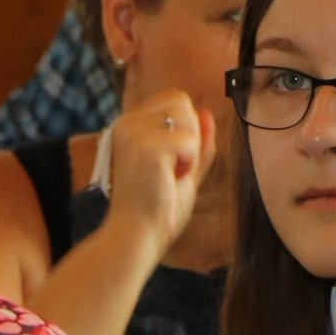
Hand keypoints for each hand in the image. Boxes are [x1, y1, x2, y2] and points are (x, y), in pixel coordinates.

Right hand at [100, 88, 212, 256]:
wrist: (137, 235)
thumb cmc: (157, 208)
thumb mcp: (184, 169)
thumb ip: (197, 142)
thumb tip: (208, 113)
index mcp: (130, 125)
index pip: (174, 99)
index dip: (187, 126)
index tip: (175, 159)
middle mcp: (127, 123)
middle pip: (181, 101)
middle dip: (191, 135)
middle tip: (174, 168)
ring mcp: (133, 132)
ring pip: (187, 115)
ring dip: (190, 149)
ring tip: (171, 173)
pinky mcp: (146, 146)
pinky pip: (190, 140)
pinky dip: (190, 162)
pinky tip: (170, 178)